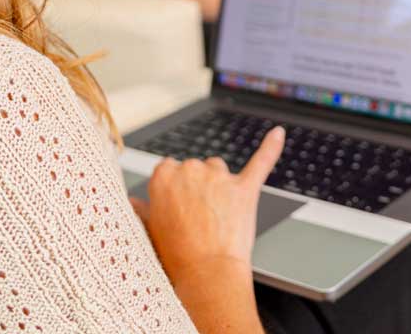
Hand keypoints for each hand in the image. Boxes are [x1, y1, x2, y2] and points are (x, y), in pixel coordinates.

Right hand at [131, 125, 285, 288]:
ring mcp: (219, 177)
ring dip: (219, 185)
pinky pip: (261, 160)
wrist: (206, 275)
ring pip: (219, 168)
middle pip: (195, 168)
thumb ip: (142, 209)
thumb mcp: (149, 230)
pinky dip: (271, 147)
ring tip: (217, 216)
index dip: (175, 191)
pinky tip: (278, 134)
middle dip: (197, 189)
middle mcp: (190, 169)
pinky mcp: (245, 187)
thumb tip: (132, 201)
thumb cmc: (176, 256)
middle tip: (196, 220)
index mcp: (163, 175)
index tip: (177, 208)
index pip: (170, 169)